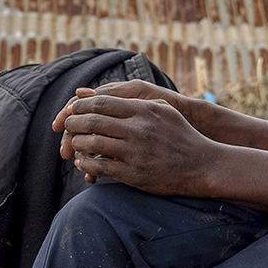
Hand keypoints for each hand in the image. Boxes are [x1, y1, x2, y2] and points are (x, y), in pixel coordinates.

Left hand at [51, 80, 205, 157]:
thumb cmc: (180, 135)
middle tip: (65, 125)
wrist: (202, 165)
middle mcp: (138, 129)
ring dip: (77, 144)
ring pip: (93, 144)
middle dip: (73, 123)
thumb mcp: (161, 109)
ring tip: (71, 144)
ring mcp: (136, 152)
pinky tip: (82, 163)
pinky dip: (87, 165)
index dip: (80, 106)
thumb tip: (94, 93)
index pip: (101, 103)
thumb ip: (131, 100)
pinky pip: (101, 167)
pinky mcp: (135, 174)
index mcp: (143, 110)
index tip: (71, 109)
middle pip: (93, 121)